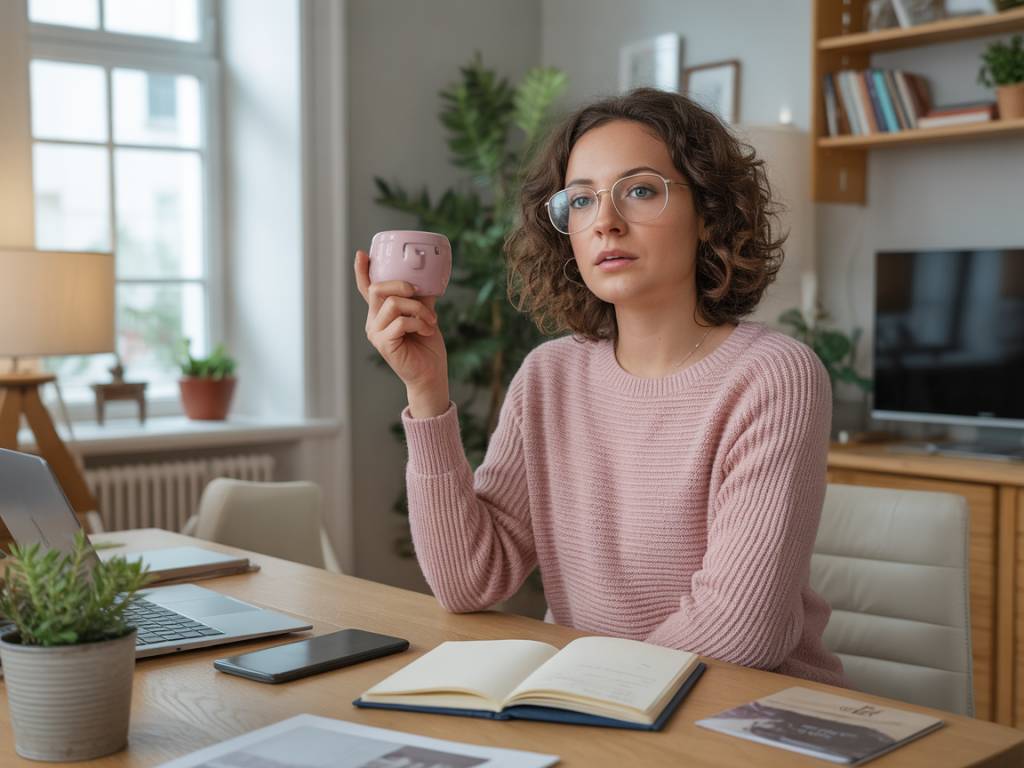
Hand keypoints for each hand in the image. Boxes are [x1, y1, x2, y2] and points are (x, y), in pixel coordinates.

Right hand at [354, 250, 449, 415]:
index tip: (362, 254)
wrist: (430, 373)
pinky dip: (419, 322)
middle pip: (377, 289)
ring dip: (417, 308)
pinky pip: (400, 321)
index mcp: (381, 313)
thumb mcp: (425, 314)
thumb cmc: (427, 346)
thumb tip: (428, 277)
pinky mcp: (384, 343)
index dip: (362, 271)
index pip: (367, 289)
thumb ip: (421, 297)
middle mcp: (373, 321)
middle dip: (400, 285)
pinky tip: (427, 330)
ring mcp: (376, 333)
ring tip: (431, 319)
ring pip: (392, 303)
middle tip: (418, 292)